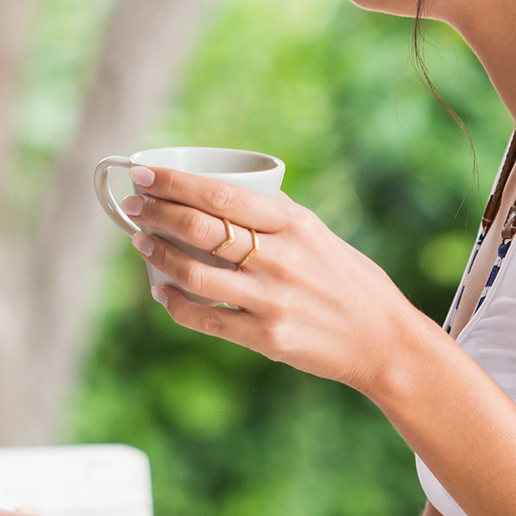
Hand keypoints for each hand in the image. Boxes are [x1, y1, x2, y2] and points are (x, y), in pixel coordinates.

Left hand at [123, 164, 436, 391]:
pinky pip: (204, 318)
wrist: (383, 341)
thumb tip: (232, 192)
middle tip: (131, 205)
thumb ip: (278, 218)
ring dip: (157, 255)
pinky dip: (174, 303)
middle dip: (155, 213)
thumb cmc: (349, 282)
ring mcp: (271, 299)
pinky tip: (161, 291)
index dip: (174, 184)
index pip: (220, 195)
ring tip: (140, 242)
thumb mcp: (320, 236)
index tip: (145, 175)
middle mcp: (280, 259)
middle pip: (199, 228)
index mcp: (294, 225)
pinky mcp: (265, 337)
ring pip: (193, 272)